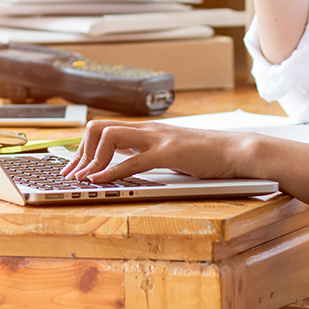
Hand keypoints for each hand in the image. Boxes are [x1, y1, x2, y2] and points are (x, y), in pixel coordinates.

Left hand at [60, 120, 258, 182]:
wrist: (236, 151)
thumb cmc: (205, 155)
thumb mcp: (169, 152)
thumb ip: (148, 153)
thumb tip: (122, 164)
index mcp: (146, 130)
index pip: (103, 128)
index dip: (82, 149)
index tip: (73, 168)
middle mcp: (147, 130)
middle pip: (98, 128)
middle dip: (80, 152)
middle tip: (72, 175)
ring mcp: (157, 139)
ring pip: (109, 137)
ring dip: (91, 160)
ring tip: (82, 179)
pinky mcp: (169, 153)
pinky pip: (132, 159)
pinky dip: (110, 171)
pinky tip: (98, 181)